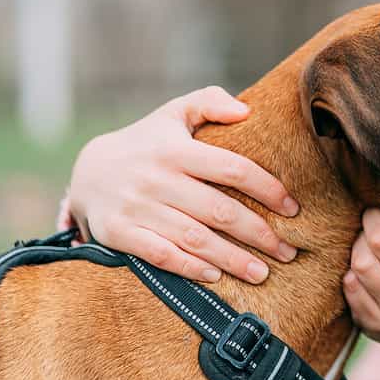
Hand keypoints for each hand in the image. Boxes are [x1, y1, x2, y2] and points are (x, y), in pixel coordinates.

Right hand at [65, 86, 298, 282]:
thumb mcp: (174, 113)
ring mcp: (136, 207)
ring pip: (194, 238)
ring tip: (263, 273)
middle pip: (219, 210)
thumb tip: (246, 111)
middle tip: (288, 251)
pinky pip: (159, 255)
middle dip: (259, 234)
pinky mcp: (118, 232)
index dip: (268, 189)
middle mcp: (156, 177)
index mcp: (176, 149)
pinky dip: (188, 268)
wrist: (86, 170)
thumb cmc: (147, 142)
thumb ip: (209, 102)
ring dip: (232, 259)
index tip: (293, 210)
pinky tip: (215, 277)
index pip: (233, 169)